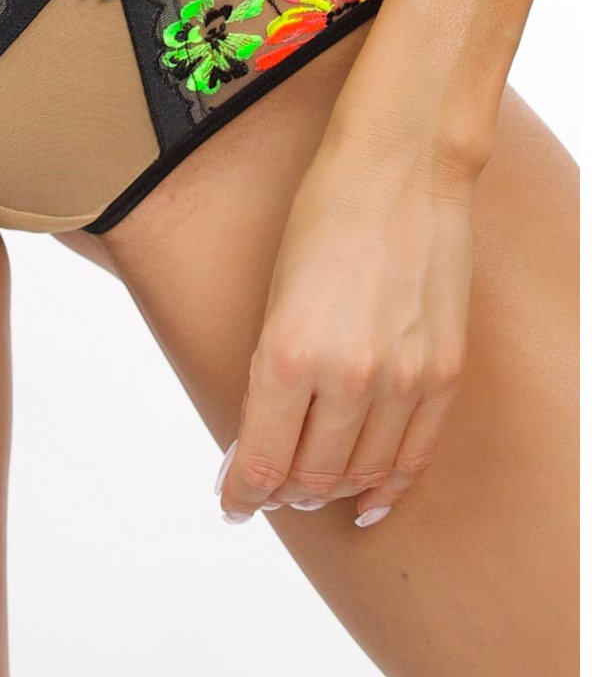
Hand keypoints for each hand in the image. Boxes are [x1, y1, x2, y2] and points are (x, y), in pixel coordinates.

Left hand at [216, 121, 474, 526]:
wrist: (400, 172)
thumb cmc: (325, 219)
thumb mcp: (275, 298)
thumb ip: (271, 375)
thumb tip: (261, 437)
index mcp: (291, 355)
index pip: (263, 462)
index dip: (243, 494)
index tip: (233, 503)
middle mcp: (349, 378)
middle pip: (311, 476)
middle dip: (283, 493)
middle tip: (269, 491)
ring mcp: (404, 379)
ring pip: (362, 473)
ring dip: (332, 491)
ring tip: (312, 491)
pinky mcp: (444, 372)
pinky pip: (416, 454)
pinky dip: (390, 485)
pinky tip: (371, 500)